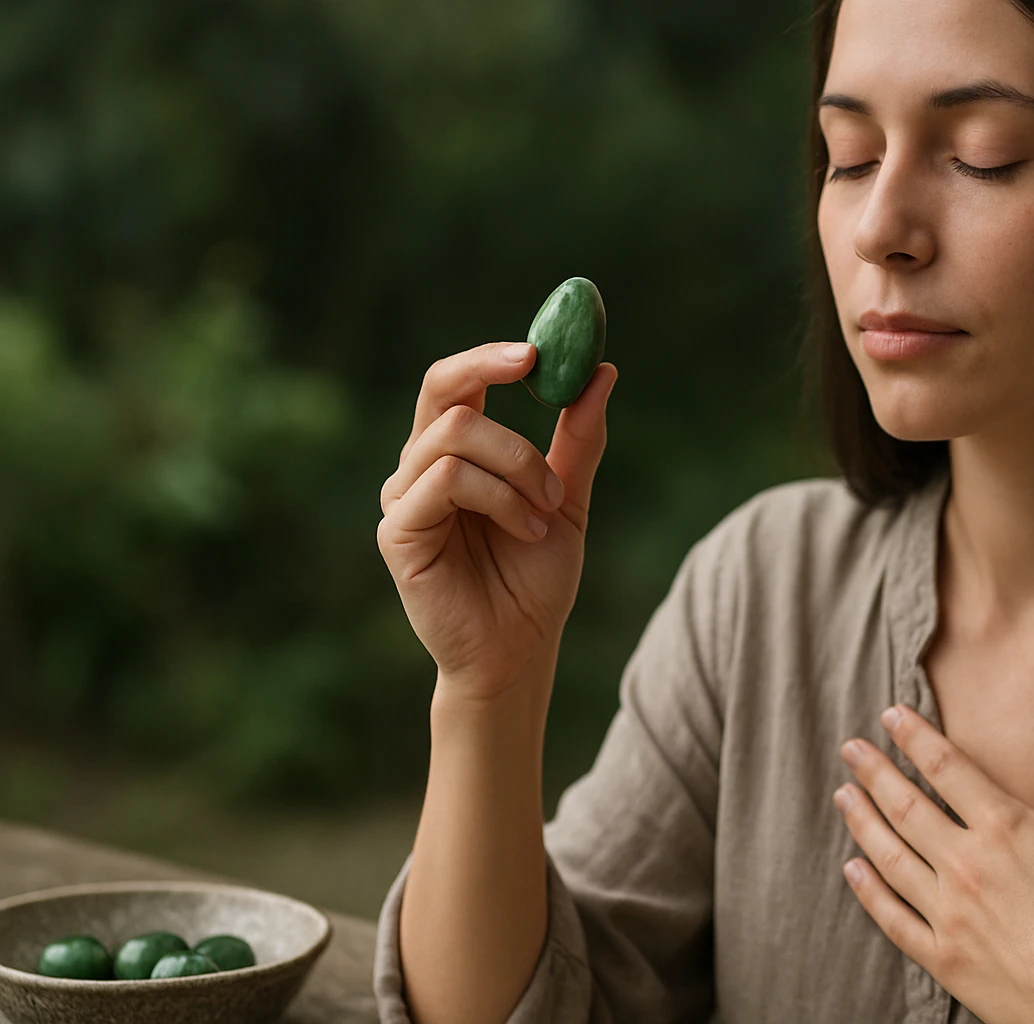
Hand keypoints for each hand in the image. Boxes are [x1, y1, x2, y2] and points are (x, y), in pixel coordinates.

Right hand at [377, 341, 617, 701]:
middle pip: (441, 387)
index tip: (541, 347)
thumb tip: (602, 371)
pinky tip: (526, 530)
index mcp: (455, 454)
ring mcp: (403, 499)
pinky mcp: (397, 533)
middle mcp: (420, 468)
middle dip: (493, 371)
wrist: (520, 651)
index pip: (457, 380)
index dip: (492, 355)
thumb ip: (578, 439)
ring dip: (518, 462)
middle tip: (540, 369)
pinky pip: (446, 480)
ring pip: (455, 434)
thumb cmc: (536, 579)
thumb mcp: (567, 498)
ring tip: (546, 509)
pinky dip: (500, 496)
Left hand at [834, 696, 1033, 1023]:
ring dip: (861, 821)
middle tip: (849, 748)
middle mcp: (965, 864)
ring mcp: (947, 912)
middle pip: (906, 806)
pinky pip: (891, 916)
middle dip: (874, 772)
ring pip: (889, 856)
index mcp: (1004, 829)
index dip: (914, 736)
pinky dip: (867, 890)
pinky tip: (851, 869)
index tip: (890, 714)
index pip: (946, 767)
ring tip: (842, 796)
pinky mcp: (941, 956)